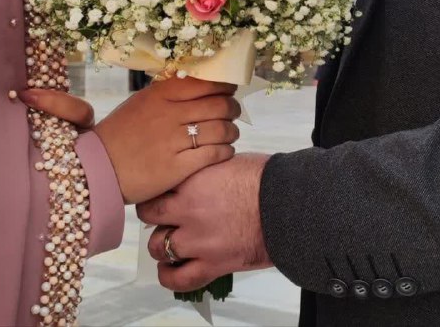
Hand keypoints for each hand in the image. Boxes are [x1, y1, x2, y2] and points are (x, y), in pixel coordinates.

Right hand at [25, 78, 241, 203]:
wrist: (96, 170)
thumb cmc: (118, 135)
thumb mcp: (139, 104)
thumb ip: (166, 93)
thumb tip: (197, 83)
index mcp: (159, 95)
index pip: (204, 82)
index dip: (224, 86)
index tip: (229, 90)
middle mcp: (169, 114)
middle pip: (219, 105)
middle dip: (232, 108)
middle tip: (232, 112)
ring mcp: (174, 141)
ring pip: (221, 129)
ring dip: (231, 131)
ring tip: (229, 134)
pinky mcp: (178, 167)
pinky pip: (215, 154)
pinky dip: (225, 151)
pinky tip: (224, 151)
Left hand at [137, 154, 272, 292]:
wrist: (289, 205)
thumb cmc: (267, 180)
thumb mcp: (228, 161)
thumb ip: (206, 171)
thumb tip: (201, 174)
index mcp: (192, 180)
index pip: (157, 185)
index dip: (157, 188)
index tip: (162, 191)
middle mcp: (188, 209)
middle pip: (150, 214)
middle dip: (154, 215)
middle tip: (162, 216)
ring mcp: (198, 239)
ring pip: (159, 247)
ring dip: (161, 245)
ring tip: (169, 243)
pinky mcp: (212, 264)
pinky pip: (179, 278)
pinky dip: (169, 277)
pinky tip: (169, 271)